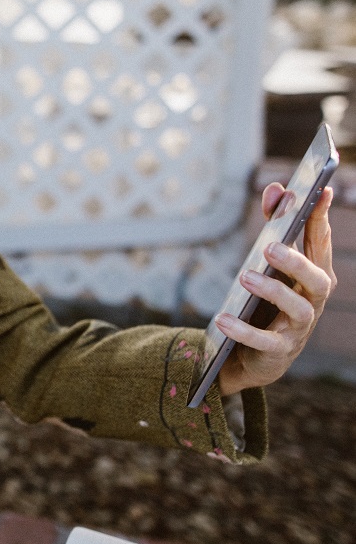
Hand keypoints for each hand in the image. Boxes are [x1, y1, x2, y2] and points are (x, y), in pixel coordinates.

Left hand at [217, 182, 335, 396]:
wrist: (255, 353)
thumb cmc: (266, 298)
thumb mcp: (268, 261)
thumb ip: (273, 225)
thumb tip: (276, 190)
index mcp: (313, 275)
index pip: (320, 244)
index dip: (321, 219)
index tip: (320, 192)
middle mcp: (313, 300)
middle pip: (317, 279)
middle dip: (297, 261)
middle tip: (270, 245)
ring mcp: (299, 327)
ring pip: (298, 309)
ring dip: (273, 291)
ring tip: (245, 276)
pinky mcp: (279, 350)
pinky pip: (264, 341)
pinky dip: (244, 330)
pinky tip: (222, 318)